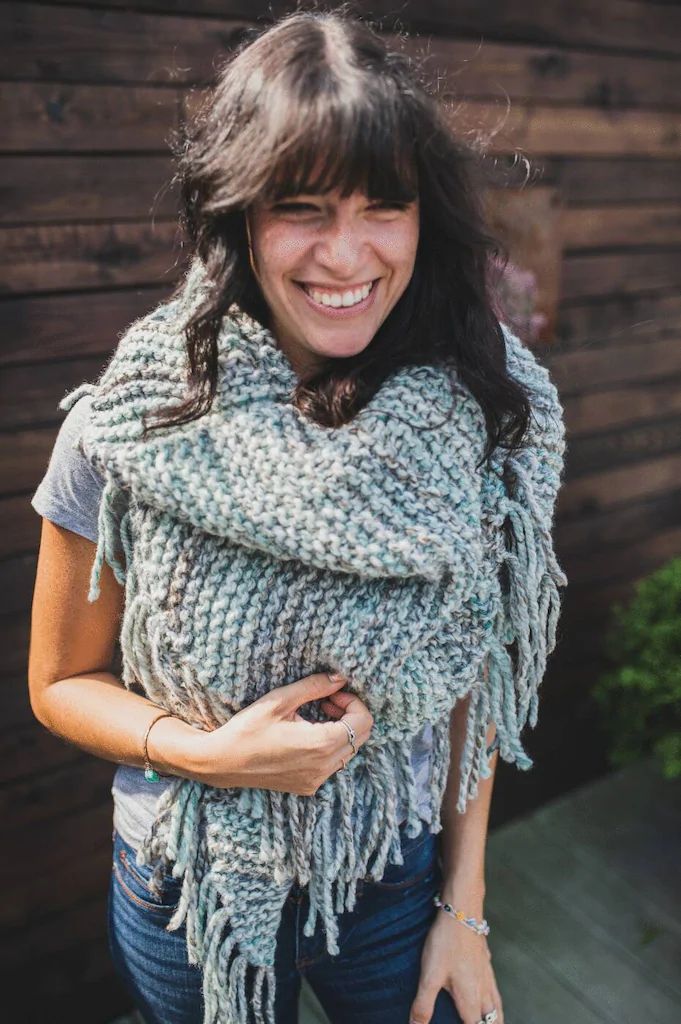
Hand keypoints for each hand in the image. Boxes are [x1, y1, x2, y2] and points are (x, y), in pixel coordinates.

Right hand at [192, 671, 372, 794]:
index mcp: (320, 744)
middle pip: (361, 737)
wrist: (221, 762)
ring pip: (349, 752)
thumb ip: (315, 686)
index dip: (353, 701)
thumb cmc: (247, 728)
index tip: (332, 692)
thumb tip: (341, 677)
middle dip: (349, 714)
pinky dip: (330, 746)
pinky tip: (308, 733)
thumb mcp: (280, 700)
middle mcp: (323, 767)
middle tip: (326, 700)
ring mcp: (316, 780)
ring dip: (341, 730)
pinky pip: (333, 764)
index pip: (363, 722)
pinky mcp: (308, 787)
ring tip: (316, 714)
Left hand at [409, 907, 503, 1023]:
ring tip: (492, 1022)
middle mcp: (483, 990)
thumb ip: (423, 1005)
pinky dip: (494, 996)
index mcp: (470, 999)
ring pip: (496, 1004)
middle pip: (492, 1020)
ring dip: (495, 1017)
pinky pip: (493, 986)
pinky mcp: (485, 960)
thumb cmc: (446, 943)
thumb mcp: (429, 976)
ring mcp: (486, 974)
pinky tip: (488, 989)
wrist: (462, 911)